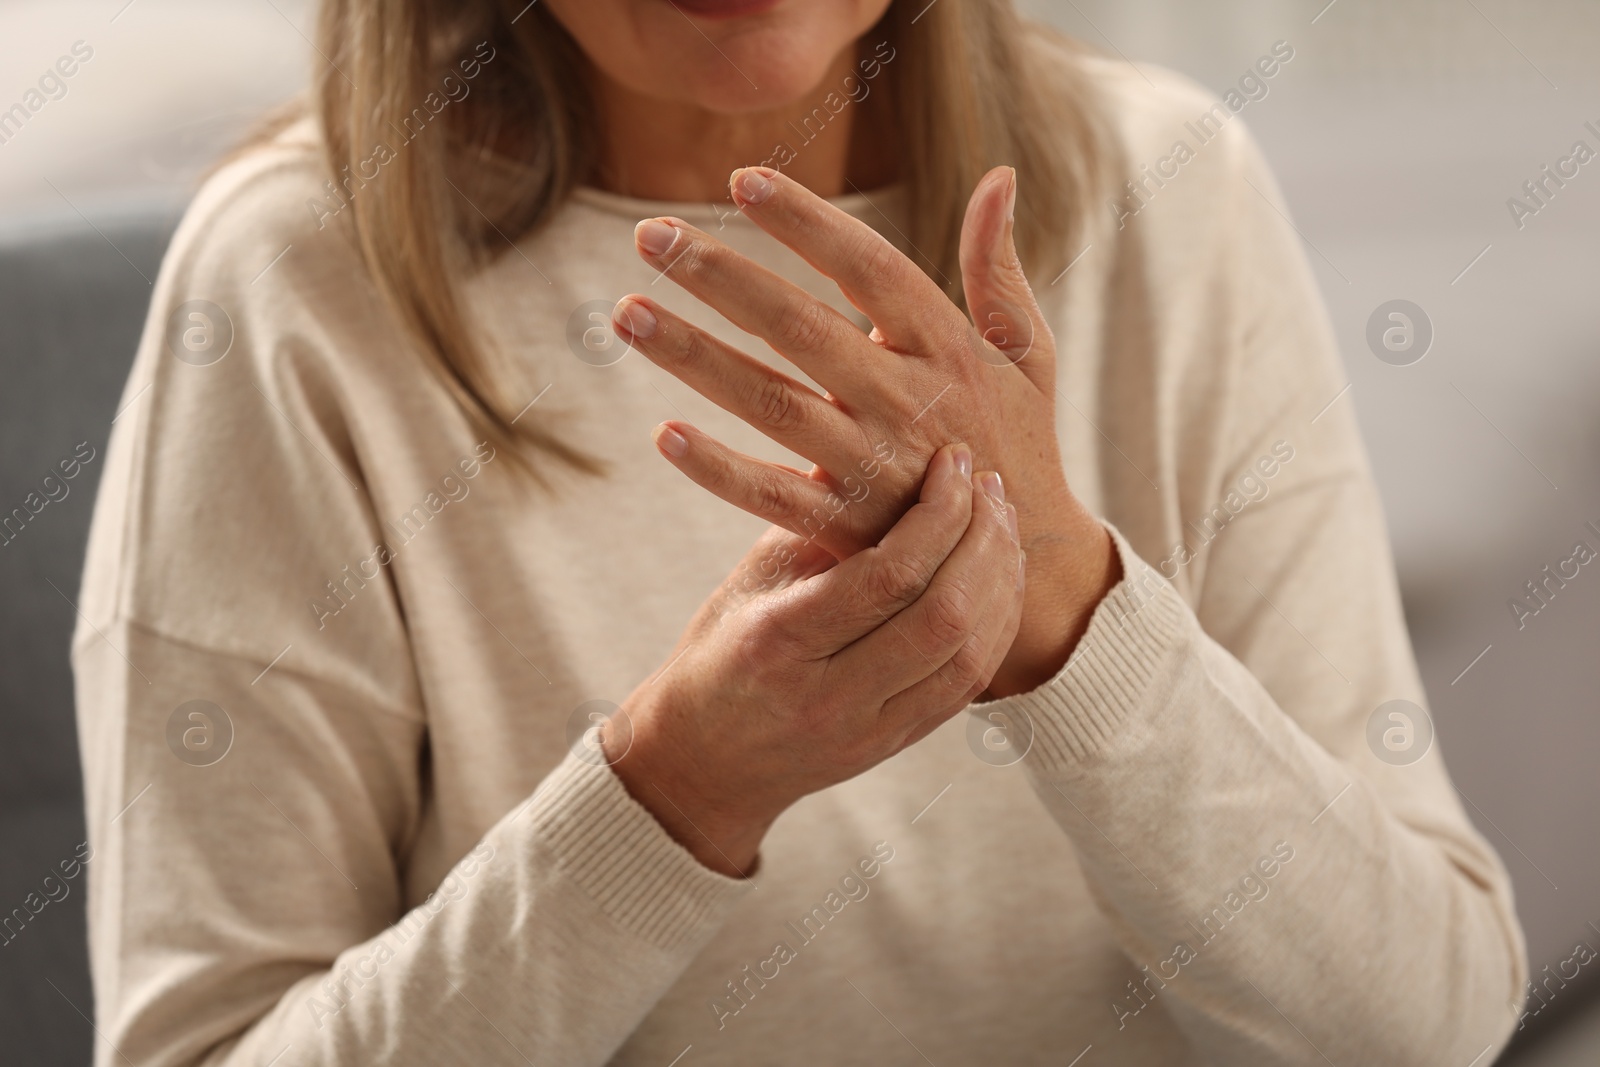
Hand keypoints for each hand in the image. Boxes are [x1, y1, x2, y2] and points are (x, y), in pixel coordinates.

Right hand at [604, 445, 1021, 876]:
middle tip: (989, 484)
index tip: (953, 460)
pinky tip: (1000, 579)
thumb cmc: (719, 651)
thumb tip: (868, 434)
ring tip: (1002, 522)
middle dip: (982, 539)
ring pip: (969, 656)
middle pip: (942, 615)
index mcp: (781, 641)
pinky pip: (969, 686)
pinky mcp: (896, 745)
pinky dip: (997, 626)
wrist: (704, 763)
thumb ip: (812, 515)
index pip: (889, 575)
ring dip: (1000, 581)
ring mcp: (867, 729)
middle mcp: (829, 694)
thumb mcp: (749, 578)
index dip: (938, 512)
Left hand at [611, 165, 1117, 695]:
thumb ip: (999, 269)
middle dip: (721, 276)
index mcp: (948, 349)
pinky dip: (717, 467)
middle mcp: (908, 401)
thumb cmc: (1017, 442)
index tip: (743, 180)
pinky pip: (770, 494)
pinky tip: (662, 434)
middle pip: (802, 326)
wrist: (1027, 564)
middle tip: (649, 235)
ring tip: (627, 312)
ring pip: (772, 402)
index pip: (871, 267)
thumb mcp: (1028, 355)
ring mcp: (873, 467)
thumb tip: (997, 176)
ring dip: (694, 356)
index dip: (807, 222)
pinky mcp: (846, 528)